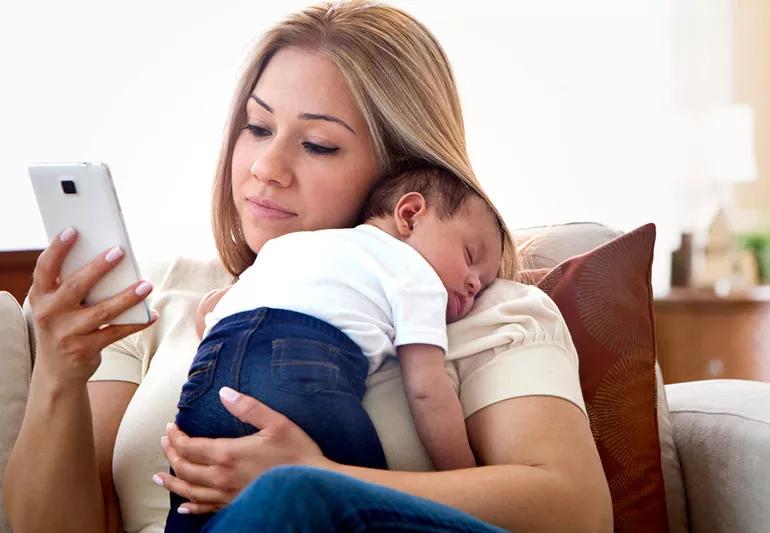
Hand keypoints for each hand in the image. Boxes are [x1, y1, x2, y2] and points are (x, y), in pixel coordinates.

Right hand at [28, 227, 157, 385]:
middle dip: (98, 268)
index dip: (57, 249)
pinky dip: (136, 323)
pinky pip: (116, 333)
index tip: (72, 231)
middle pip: (76, 287)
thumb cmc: (63, 325)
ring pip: (101, 312)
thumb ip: (71, 284)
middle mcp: (50, 314)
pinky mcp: (85, 350)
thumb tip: (107, 256)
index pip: (45, 268)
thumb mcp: (57, 305)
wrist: (57, 370)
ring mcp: (67, 334)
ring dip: (126, 297)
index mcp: (41, 296)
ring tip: (146, 285)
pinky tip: (151, 314)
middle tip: (119, 252)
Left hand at [155, 386, 325, 513]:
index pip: (190, 447)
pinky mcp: (235, 505)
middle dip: (171, 454)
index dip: (176, 437)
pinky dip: (191, 507)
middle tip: (164, 443)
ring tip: (159, 477)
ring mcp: (228, 495)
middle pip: (185, 468)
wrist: (314, 485)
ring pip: (190, 491)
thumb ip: (248, 407)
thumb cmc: (297, 452)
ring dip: (172, 482)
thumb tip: (224, 393)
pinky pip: (206, 509)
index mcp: (229, 454)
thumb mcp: (276, 422)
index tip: (170, 427)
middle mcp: (222, 477)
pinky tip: (183, 507)